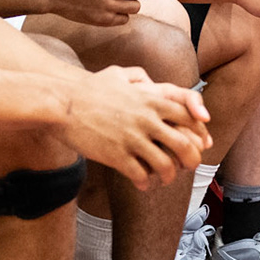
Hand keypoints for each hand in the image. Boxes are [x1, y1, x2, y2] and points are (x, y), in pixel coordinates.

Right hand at [60, 66, 211, 188]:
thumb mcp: (116, 75)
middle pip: (184, 145)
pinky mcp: (116, 155)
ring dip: (168, 176)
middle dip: (191, 160)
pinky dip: (145, 183)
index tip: (197, 143)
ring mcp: (132, 138)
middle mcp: (146, 119)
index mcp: (151, 100)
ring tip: (163, 179)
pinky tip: (142, 184)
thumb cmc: (87, 89)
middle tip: (187, 168)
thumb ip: (137, 76)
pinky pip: (140, 175)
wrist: (61, 104)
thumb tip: (148, 81)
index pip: (189, 117)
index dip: (198, 133)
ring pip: (164, 165)